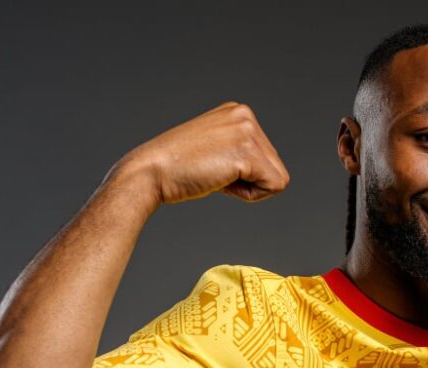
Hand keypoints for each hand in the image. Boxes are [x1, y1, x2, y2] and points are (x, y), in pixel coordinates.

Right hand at [118, 101, 289, 204]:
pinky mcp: (245, 153)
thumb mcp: (214, 147)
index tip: (213, 165)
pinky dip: (249, 195)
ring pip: (277, 178)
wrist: (150, 172)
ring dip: (249, 188)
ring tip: (217, 176)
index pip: (266, 155)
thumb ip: (238, 149)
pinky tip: (221, 182)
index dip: (244, 172)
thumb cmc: (177, 168)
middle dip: (249, 180)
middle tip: (214, 172)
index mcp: (238, 112)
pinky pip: (273, 187)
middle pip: (275, 166)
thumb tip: (267, 171)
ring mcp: (246, 132)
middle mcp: (245, 116)